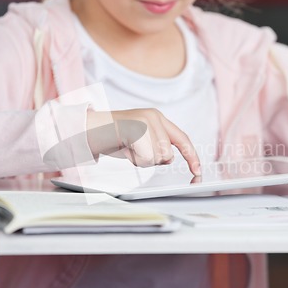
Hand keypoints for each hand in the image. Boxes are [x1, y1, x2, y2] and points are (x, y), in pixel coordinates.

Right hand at [86, 108, 200, 174]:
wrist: (89, 129)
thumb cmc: (112, 136)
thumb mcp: (139, 139)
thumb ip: (156, 145)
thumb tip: (168, 158)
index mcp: (157, 117)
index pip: (182, 138)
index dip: (191, 156)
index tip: (197, 171)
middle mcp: (154, 116)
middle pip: (167, 154)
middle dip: (151, 160)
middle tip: (134, 150)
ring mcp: (145, 121)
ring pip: (157, 157)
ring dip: (141, 160)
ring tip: (128, 148)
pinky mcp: (137, 129)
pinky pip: (146, 157)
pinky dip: (135, 159)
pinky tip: (125, 149)